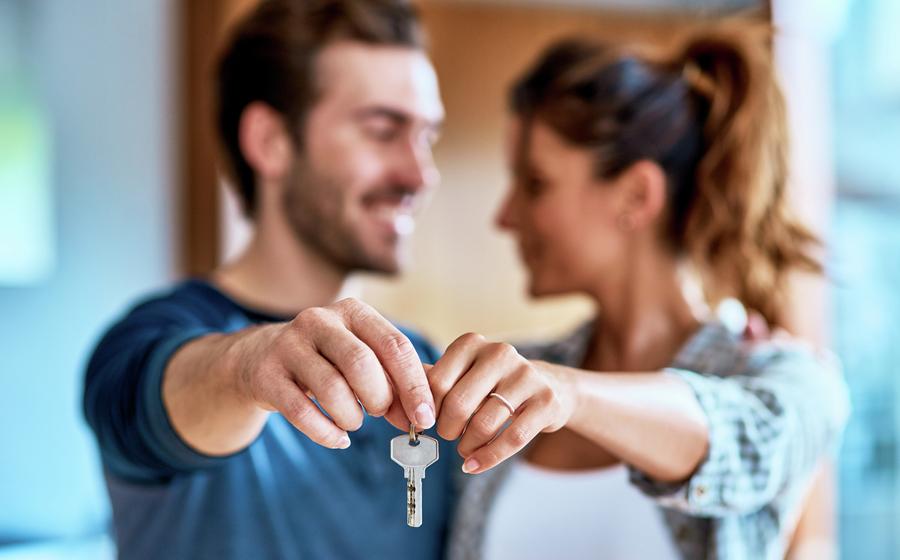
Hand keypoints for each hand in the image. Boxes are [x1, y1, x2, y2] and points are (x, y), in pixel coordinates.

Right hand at [232, 298, 434, 448]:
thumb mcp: (365, 355)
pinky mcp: (267, 375)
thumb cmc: (329, 360)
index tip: (425, 417)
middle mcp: (319, 321)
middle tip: (382, 414)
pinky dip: (327, 434)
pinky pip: (302, 413)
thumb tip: (427, 413)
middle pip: (362, 364)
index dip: (414, 386)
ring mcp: (289, 346)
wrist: (261, 358)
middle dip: (380, 399)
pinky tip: (338, 438)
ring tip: (354, 421)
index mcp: (354, 311)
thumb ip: (399, 379)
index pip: (394, 346)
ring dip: (352, 417)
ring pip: (332, 390)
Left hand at [428, 333, 575, 473]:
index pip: (437, 382)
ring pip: (484, 424)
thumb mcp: (462, 374)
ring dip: (467, 447)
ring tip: (465, 450)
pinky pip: (513, 438)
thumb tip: (397, 397)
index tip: (427, 423)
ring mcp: (526, 375)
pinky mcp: (546, 400)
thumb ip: (432, 382)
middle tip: (448, 437)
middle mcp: (499, 353)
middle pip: (458, 404)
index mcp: (472, 344)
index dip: (428, 410)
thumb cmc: (493, 384)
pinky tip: (475, 465)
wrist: (549, 386)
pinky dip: (489, 458)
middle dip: (447, 430)